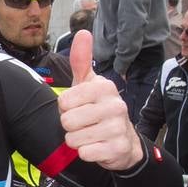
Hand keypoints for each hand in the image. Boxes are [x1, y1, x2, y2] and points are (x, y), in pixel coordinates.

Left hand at [58, 31, 144, 170]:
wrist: (124, 141)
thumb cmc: (100, 109)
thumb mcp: (89, 84)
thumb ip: (82, 61)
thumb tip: (83, 32)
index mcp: (104, 87)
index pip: (63, 101)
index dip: (65, 108)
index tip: (79, 108)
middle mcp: (115, 105)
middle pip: (67, 121)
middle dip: (70, 126)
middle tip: (84, 124)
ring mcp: (118, 128)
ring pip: (73, 139)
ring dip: (77, 140)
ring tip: (90, 135)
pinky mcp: (117, 149)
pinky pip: (85, 153)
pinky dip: (86, 153)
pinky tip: (97, 147)